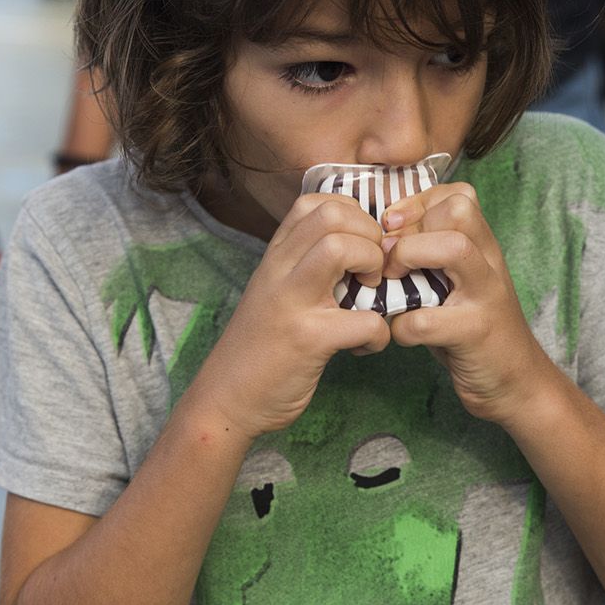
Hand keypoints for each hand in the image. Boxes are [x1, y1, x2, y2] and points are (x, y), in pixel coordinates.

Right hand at [187, 194, 391, 437]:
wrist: (225, 401)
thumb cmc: (260, 349)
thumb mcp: (277, 294)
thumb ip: (307, 268)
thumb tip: (362, 252)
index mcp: (276, 257)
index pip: (315, 202)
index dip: (353, 215)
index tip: (362, 246)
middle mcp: (279, 270)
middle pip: (331, 215)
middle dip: (370, 236)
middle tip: (373, 270)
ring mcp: (291, 302)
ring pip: (340, 248)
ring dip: (374, 266)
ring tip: (371, 295)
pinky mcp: (308, 340)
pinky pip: (365, 320)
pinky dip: (379, 334)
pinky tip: (364, 346)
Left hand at [381, 183, 551, 425]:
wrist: (517, 383)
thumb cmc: (473, 330)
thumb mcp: (456, 285)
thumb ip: (430, 257)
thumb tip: (378, 237)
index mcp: (483, 248)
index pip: (458, 196)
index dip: (417, 203)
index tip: (391, 228)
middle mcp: (488, 264)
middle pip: (458, 210)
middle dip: (412, 226)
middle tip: (387, 257)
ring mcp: (485, 297)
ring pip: (454, 249)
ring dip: (410, 258)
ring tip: (391, 283)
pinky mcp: (476, 334)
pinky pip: (428, 319)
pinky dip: (402, 326)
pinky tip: (400, 333)